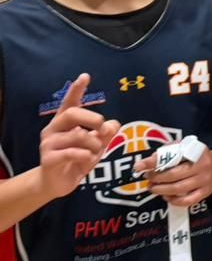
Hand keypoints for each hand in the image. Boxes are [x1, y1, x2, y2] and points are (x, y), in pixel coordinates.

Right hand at [37, 74, 118, 201]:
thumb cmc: (77, 159)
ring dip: (94, 144)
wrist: (57, 183)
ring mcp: (49, 143)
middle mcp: (53, 129)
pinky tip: (87, 160)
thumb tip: (113, 123)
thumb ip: (105, 133)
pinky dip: (86, 156)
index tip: (85, 76)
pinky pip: (72, 152)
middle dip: (92, 118)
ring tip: (95, 152)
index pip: (70, 101)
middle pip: (72, 113)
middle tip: (102, 128)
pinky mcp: (48, 158)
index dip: (77, 89)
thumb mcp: (96, 145)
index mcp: (65, 122)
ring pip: (77, 135)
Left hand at [137, 146, 211, 209]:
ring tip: (153, 188)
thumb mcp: (185, 148)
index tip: (139, 166)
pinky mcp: (205, 193)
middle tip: (147, 178)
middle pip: (174, 175)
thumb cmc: (197, 156)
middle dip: (156, 178)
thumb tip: (144, 163)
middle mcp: (202, 166)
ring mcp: (204, 181)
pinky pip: (187, 201)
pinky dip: (174, 201)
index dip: (153, 162)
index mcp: (196, 152)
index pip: (171, 156)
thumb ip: (167, 152)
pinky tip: (166, 197)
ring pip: (179, 189)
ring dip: (162, 190)